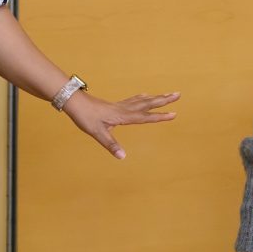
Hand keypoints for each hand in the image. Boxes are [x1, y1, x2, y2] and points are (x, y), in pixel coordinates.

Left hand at [62, 90, 179, 158]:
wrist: (74, 102)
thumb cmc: (85, 117)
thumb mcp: (97, 133)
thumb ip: (111, 144)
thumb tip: (123, 156)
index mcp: (123, 116)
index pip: (145, 116)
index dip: (160, 116)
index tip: (174, 114)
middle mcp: (124, 109)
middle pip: (148, 103)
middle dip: (164, 100)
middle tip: (178, 94)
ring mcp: (120, 106)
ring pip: (143, 100)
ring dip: (156, 97)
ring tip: (167, 94)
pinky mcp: (115, 105)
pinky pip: (134, 100)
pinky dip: (143, 98)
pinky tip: (144, 96)